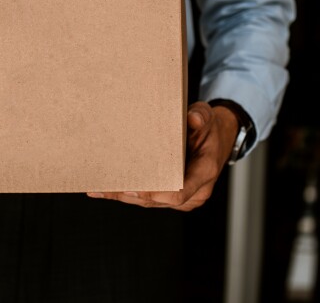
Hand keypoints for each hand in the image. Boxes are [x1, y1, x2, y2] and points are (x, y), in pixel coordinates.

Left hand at [87, 101, 238, 210]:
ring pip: (151, 202)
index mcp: (205, 172)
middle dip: (131, 195)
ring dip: (125, 197)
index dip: (155, 193)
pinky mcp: (175, 198)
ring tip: (100, 189)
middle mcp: (196, 191)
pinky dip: (130, 194)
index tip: (133, 189)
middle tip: (105, 187)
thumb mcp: (208, 116)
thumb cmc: (209, 129)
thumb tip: (193, 118)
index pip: (179, 192)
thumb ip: (201, 116)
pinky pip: (151, 199)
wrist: (219, 140)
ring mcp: (185, 198)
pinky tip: (107, 190)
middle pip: (159, 200)